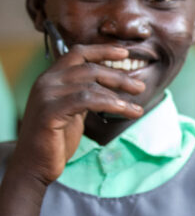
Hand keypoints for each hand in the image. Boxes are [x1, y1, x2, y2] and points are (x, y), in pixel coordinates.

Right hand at [11, 44, 144, 186]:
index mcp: (51, 78)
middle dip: (119, 76)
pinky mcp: (50, 111)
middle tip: (140, 87)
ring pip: (90, 84)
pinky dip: (109, 104)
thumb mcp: (72, 111)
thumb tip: (111, 87)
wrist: (34, 165)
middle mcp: (47, 82)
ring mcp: (46, 95)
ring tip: (137, 108)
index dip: (102, 50)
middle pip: (89, 68)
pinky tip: (124, 111)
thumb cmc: (55, 140)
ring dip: (119, 94)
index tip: (125, 53)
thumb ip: (85, 95)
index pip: (78, 53)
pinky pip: (86, 100)